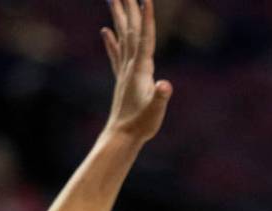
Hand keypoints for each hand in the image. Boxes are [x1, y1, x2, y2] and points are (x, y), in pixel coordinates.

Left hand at [101, 0, 171, 142]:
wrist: (122, 136)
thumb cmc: (141, 125)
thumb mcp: (155, 111)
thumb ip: (160, 97)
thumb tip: (165, 86)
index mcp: (140, 70)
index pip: (145, 39)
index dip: (146, 19)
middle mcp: (130, 66)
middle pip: (130, 31)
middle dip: (128, 9)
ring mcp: (124, 71)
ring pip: (122, 37)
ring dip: (119, 18)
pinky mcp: (122, 79)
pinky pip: (116, 54)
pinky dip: (111, 40)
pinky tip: (106, 31)